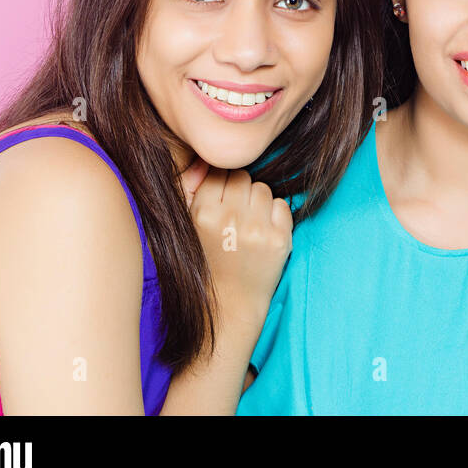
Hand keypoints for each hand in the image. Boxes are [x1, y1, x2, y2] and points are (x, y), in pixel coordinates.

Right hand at [186, 165, 292, 329]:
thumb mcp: (185, 226)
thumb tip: (204, 161)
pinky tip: (262, 233)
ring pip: (263, 189)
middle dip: (239, 192)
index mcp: (202, 213)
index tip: (220, 202)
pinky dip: (275, 215)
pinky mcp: (280, 240)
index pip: (219, 172)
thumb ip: (188, 188)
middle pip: (243, 177)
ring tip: (247, 226)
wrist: (228, 306)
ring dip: (257, 202)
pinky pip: (282, 205)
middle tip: (235, 215)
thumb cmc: (204, 262)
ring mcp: (257, 229)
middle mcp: (230, 218)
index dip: (221, 186)